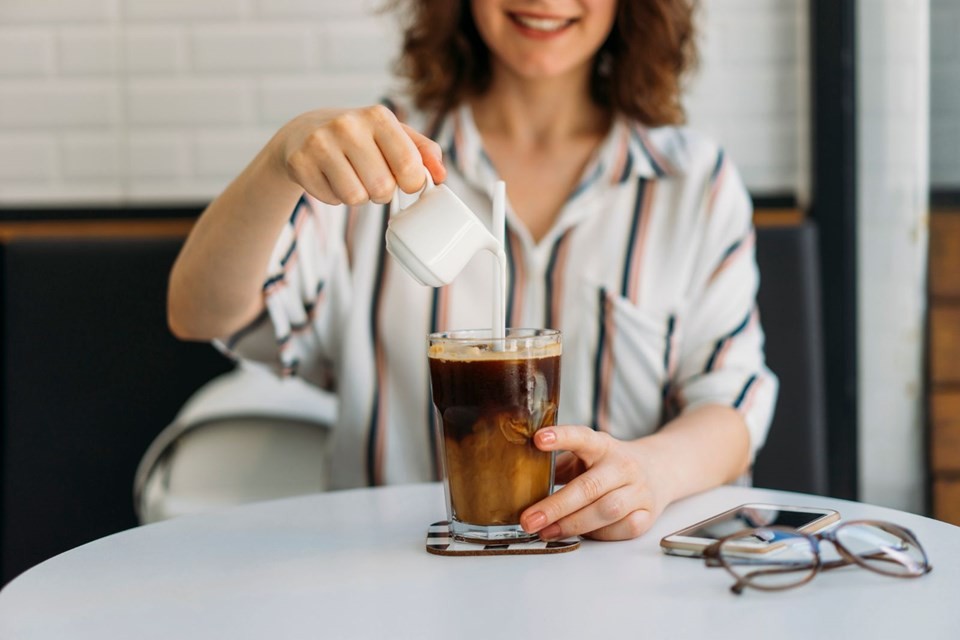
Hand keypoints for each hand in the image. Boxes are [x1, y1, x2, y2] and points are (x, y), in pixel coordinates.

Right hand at [275, 105, 445, 205]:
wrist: (303, 132)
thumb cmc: (359, 138)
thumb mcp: (394, 135)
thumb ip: (424, 152)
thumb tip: (441, 175)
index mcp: (378, 116)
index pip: (409, 166)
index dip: (412, 184)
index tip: (405, 181)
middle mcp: (348, 125)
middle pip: (382, 188)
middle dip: (382, 192)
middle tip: (371, 178)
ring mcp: (320, 143)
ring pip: (356, 198)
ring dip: (358, 197)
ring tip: (351, 177)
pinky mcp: (300, 162)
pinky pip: (332, 200)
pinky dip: (334, 197)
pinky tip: (329, 177)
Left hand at [520, 426, 669, 540]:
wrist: (660, 470)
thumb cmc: (610, 465)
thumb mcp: (586, 456)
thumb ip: (559, 464)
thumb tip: (518, 476)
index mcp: (603, 446)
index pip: (582, 437)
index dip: (560, 437)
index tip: (537, 439)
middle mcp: (623, 466)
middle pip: (589, 487)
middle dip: (555, 506)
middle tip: (528, 519)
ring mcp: (638, 490)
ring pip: (605, 511)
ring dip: (572, 524)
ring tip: (545, 531)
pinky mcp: (647, 514)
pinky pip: (621, 529)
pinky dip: (598, 534)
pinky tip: (580, 534)